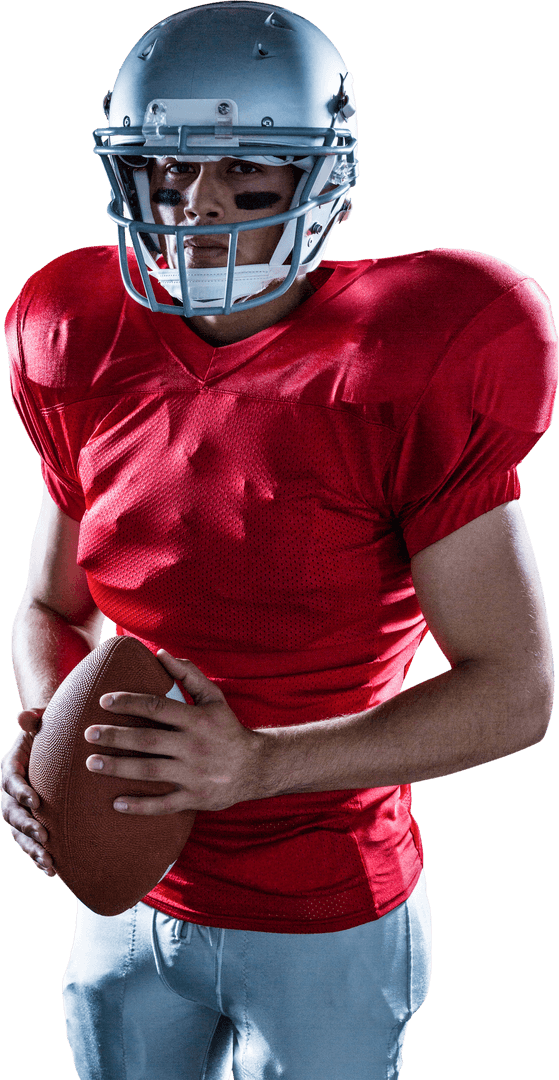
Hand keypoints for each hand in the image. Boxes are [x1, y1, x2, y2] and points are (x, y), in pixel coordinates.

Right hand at [1, 710, 55, 876]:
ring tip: (48, 861)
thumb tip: (24, 715)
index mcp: (10, 767)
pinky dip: (38, 858)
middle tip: (43, 834)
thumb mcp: (41, 723)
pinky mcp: (28, 824)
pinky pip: (30, 843)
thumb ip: (34, 721)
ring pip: (19, 834)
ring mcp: (17, 811)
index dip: (20, 791)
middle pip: (11, 812)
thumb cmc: (47, 734)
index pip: (10, 781)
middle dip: (26, 825)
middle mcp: (10, 792)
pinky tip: (52, 871)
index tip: (35, 800)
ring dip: (31, 848)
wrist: (50, 750)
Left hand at [84, 651, 264, 813]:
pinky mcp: (194, 798)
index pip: (158, 708)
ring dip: (118, 768)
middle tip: (88, 733)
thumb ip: (188, 674)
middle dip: (116, 737)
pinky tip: (115, 803)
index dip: (129, 703)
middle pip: (148, 741)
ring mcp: (194, 775)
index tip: (104, 702)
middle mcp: (195, 747)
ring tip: (91, 763)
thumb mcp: (214, 698)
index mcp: (198, 720)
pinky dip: (140, 806)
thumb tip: (159, 654)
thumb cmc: (227, 728)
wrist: (257, 767)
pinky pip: (163, 805)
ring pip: (150, 772)